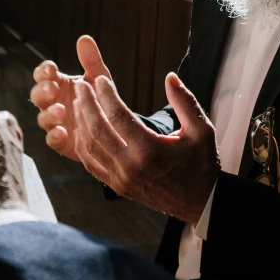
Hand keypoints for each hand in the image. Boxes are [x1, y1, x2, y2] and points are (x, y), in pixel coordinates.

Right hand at [30, 35, 111, 159]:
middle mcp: (54, 102)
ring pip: (43, 118)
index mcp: (60, 84)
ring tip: (61, 110)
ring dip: (49, 113)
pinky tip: (62, 132)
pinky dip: (54, 136)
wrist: (116, 126)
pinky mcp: (63, 142)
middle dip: (42, 91)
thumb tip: (84, 38)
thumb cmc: (102, 97)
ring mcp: (57, 122)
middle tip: (52, 88)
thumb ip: (91, 60)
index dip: (43, 71)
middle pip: (37, 95)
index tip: (52, 69)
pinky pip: (52, 140)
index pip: (43, 75)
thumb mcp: (99, 77)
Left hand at [74, 72, 219, 224]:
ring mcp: (121, 179)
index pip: (118, 116)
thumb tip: (170, 76)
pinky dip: (82, 145)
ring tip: (78, 102)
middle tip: (80, 85)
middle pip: (97, 130)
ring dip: (81, 122)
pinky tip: (81, 129)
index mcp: (150, 150)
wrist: (199, 202)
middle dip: (86, 104)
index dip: (106, 94)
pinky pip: (91, 164)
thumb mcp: (202, 129)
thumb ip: (185, 101)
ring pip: (89, 147)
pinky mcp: (118, 186)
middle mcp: (131, 166)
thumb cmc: (201, 163)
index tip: (99, 79)